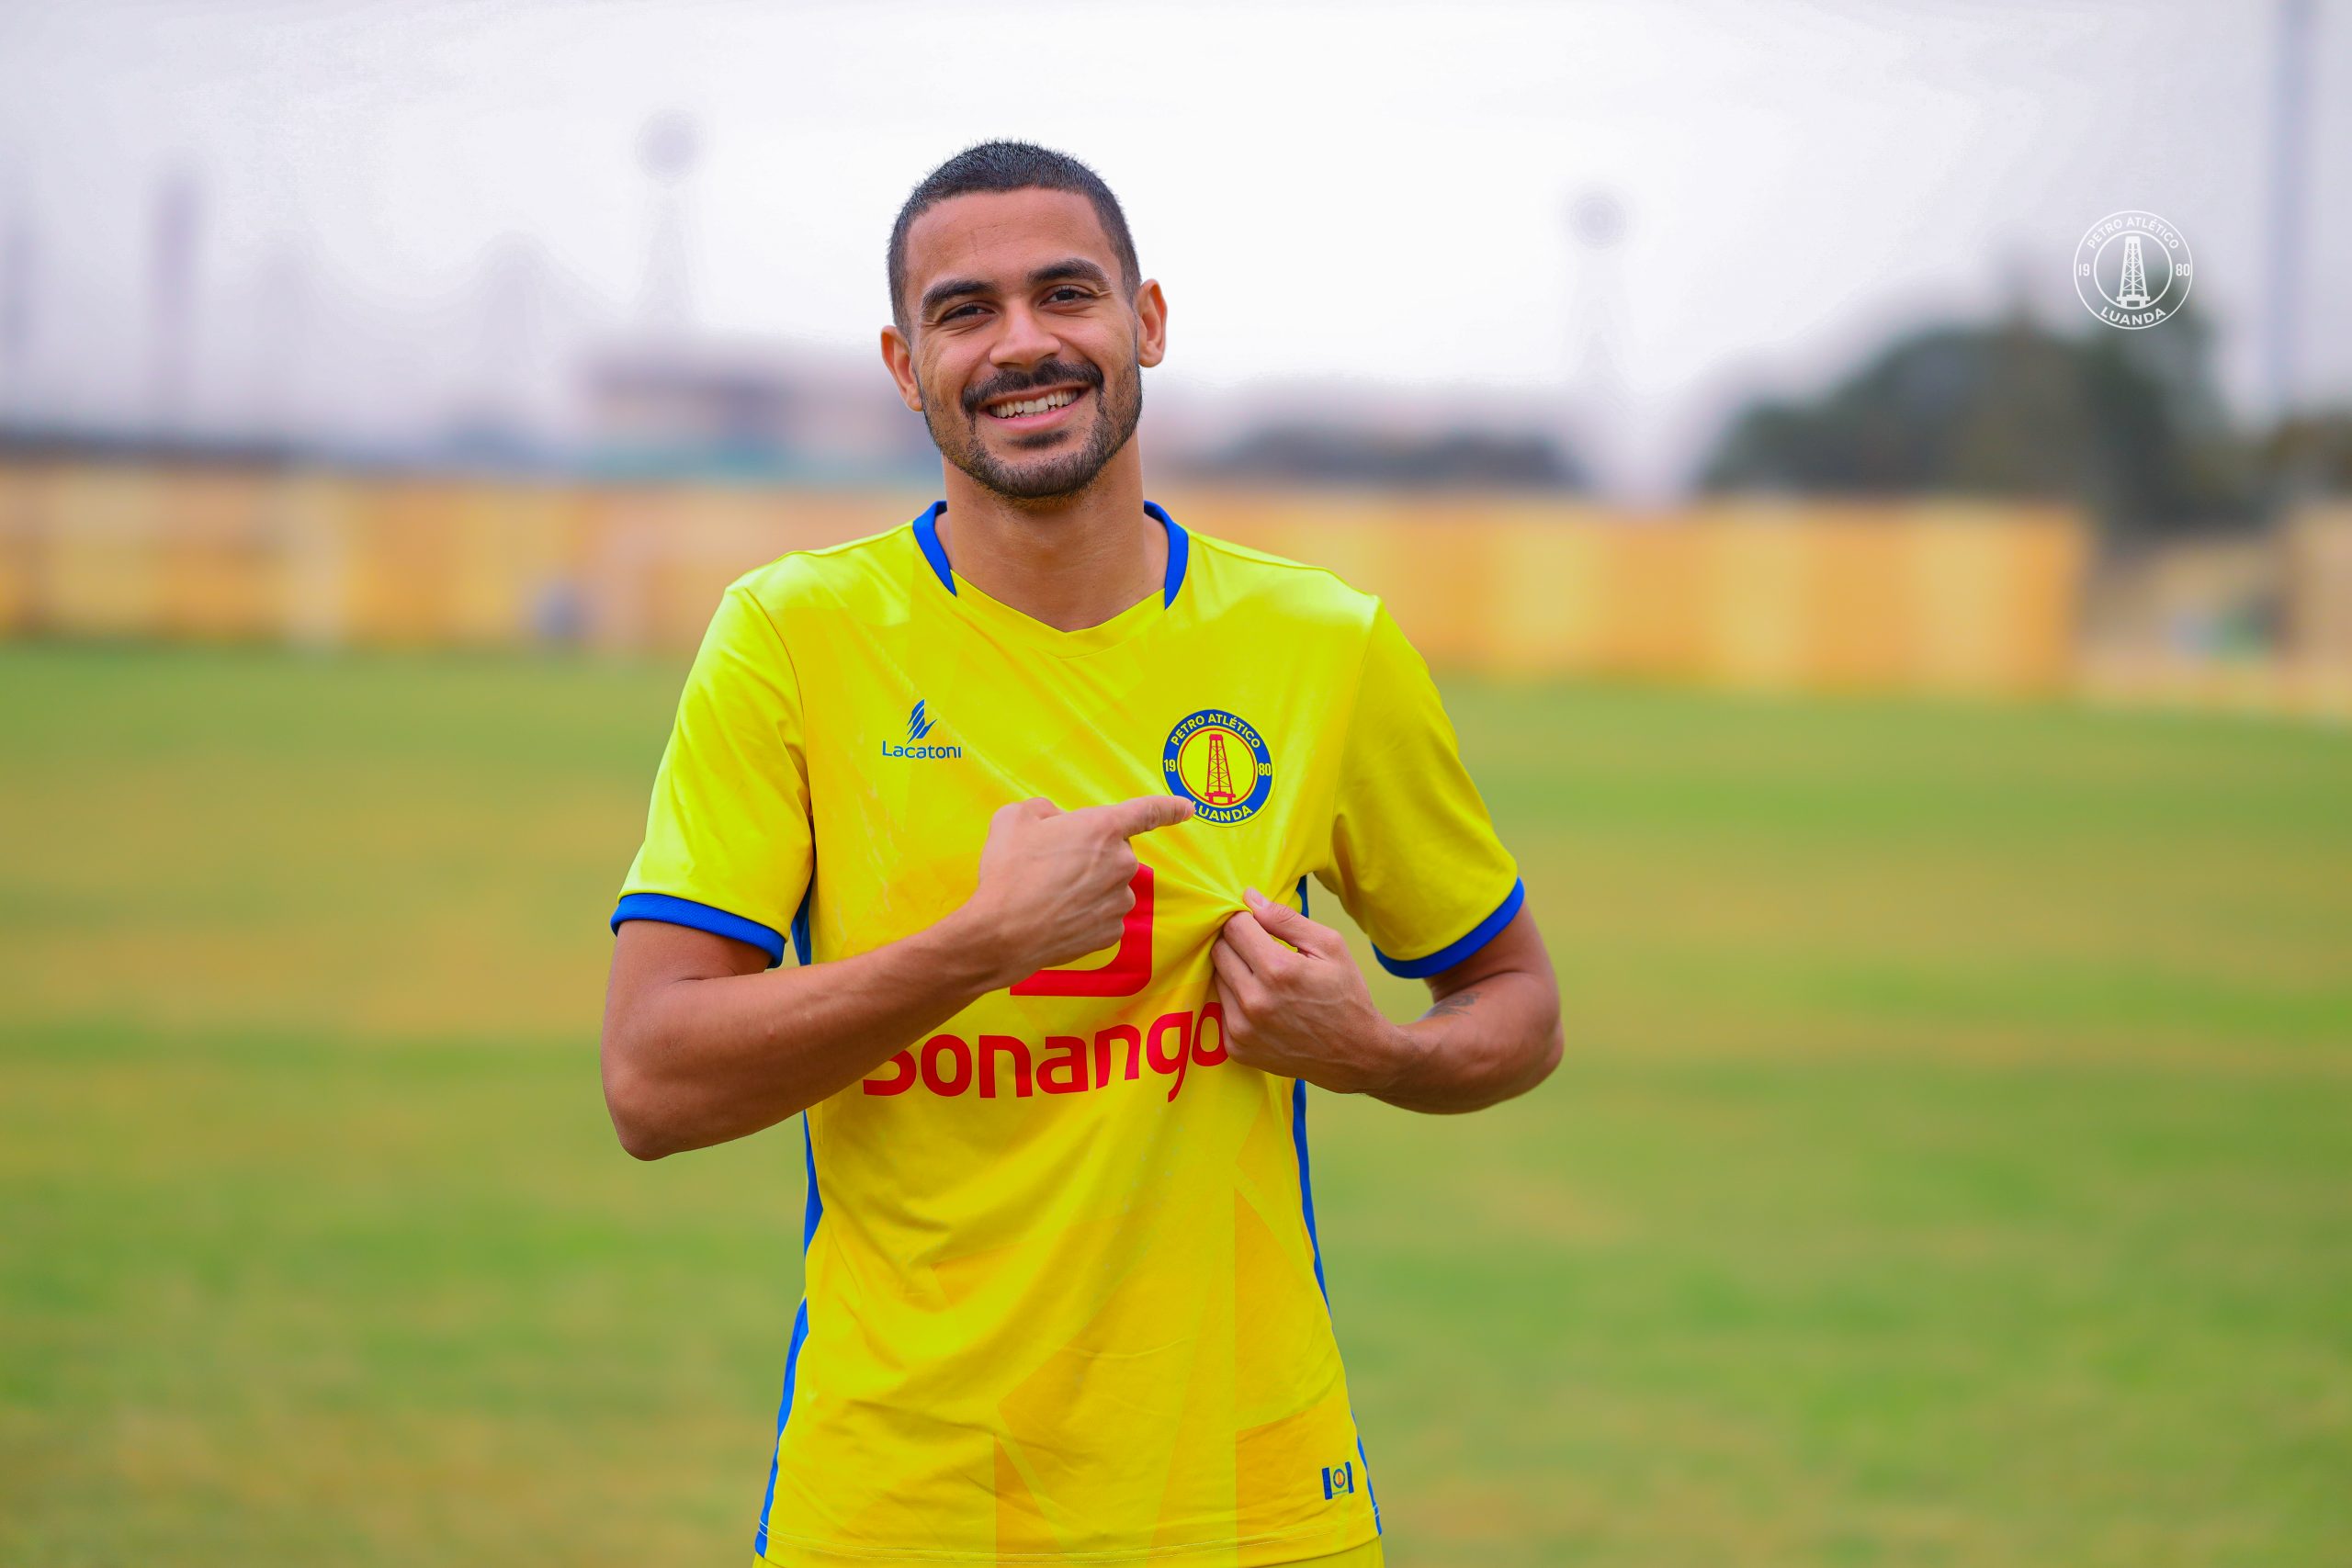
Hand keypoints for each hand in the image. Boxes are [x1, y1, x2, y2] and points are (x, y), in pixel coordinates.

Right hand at [960, 794, 1192, 986]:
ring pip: (1110, 885)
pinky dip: (1086, 914)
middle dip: (1091, 854)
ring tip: (1050, 894)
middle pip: (1115, 852)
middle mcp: (1121, 864)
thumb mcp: (1014, 819)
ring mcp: (1120, 901)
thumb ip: (1044, 810)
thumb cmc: (1008, 872)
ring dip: (1089, 885)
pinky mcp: (1113, 932)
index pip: (1146, 811)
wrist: (1001, 933)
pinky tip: (1058, 916)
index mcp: (1103, 829)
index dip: (1169, 807)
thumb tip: (1057, 821)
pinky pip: (1104, 914)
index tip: (1187, 808)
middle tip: (1052, 864)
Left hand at [1211, 887, 1416, 1093]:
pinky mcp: (1236, 1048)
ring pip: (1217, 979)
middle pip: (1219, 951)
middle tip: (1263, 951)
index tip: (1259, 926)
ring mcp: (1242, 1028)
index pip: (1234, 927)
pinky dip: (1236, 1001)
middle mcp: (1254, 1001)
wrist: (1355, 1055)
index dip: (1246, 920)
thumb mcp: (1330, 946)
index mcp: (1278, 970)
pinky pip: (1221, 1009)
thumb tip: (1250, 898)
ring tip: (1266, 980)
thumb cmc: (1346, 995)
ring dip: (1235, 972)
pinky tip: (1263, 1005)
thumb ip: (1286, 919)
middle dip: (1238, 944)